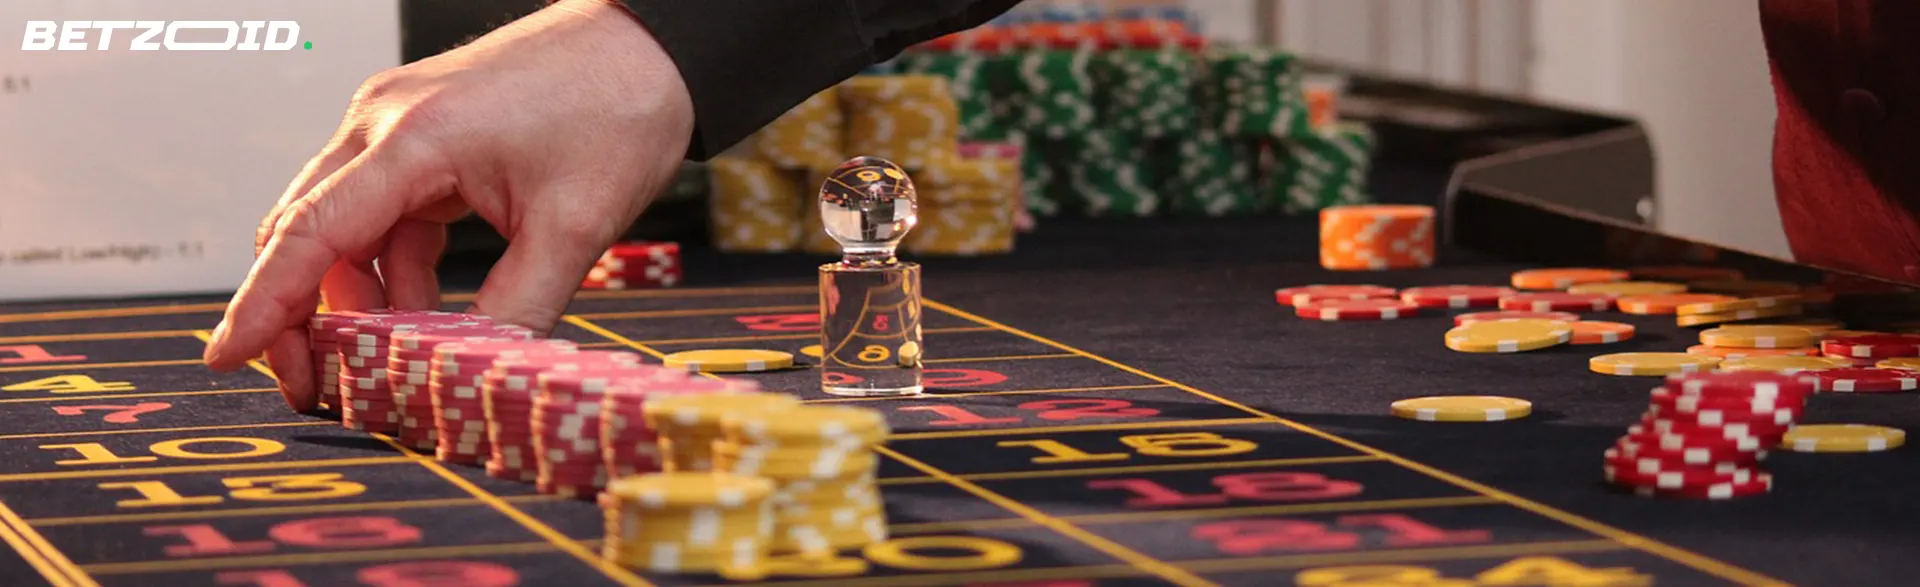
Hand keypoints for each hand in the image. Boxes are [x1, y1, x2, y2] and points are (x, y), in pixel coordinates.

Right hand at [202, 0, 694, 411]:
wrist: (656, 46)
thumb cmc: (617, 108)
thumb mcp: (576, 228)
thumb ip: (517, 311)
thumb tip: (467, 381)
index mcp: (412, 138)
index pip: (310, 233)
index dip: (263, 305)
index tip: (224, 356)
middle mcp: (385, 123)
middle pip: (305, 231)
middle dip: (299, 316)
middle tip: (317, 389)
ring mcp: (400, 125)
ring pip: (344, 229)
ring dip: (354, 300)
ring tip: (378, 367)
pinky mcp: (427, 137)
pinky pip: (386, 217)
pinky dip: (394, 272)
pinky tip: (418, 318)